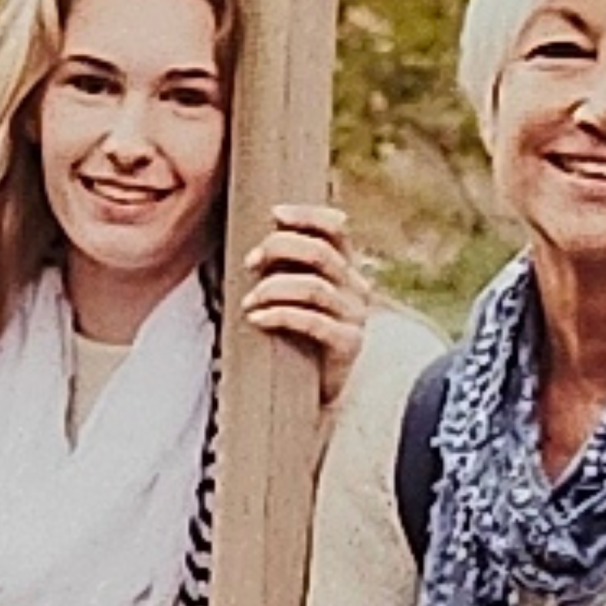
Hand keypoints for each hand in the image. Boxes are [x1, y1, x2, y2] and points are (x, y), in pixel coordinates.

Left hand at [238, 203, 370, 407]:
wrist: (315, 391)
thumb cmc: (298, 337)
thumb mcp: (296, 296)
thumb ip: (288, 268)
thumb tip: (256, 246)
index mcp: (347, 269)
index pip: (336, 228)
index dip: (307, 215)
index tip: (275, 214)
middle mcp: (357, 288)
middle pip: (320, 252)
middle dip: (280, 249)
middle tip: (250, 263)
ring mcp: (355, 316)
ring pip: (313, 287)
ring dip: (273, 288)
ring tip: (248, 301)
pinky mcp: (348, 344)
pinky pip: (312, 321)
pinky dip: (279, 315)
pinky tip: (256, 318)